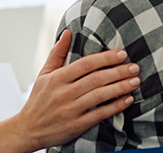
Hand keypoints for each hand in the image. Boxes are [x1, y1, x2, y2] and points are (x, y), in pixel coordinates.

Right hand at [0, 29, 140, 152]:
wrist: (28, 129)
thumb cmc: (38, 99)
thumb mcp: (44, 74)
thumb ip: (57, 53)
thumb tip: (68, 32)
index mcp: (56, 78)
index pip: (85, 64)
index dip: (105, 58)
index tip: (121, 54)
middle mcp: (63, 93)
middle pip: (95, 79)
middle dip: (118, 72)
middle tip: (134, 67)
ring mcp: (70, 110)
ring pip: (99, 96)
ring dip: (120, 88)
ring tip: (135, 81)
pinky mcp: (76, 125)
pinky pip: (99, 115)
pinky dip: (115, 107)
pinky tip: (127, 100)